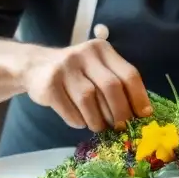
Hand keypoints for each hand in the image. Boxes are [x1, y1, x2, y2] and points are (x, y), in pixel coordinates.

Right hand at [22, 40, 152, 131]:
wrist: (35, 66)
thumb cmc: (76, 73)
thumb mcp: (97, 68)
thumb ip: (116, 83)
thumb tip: (139, 114)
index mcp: (102, 50)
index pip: (129, 74)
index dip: (139, 97)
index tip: (143, 116)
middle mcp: (85, 54)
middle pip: (111, 87)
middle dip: (120, 112)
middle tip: (122, 128)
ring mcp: (65, 68)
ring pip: (89, 100)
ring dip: (98, 120)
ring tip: (99, 127)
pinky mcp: (49, 84)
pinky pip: (70, 110)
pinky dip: (79, 121)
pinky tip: (80, 121)